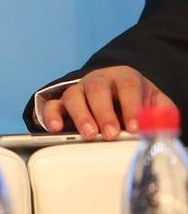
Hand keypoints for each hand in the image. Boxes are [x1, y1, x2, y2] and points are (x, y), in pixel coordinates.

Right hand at [41, 66, 173, 138]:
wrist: (116, 97)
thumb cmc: (136, 102)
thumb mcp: (154, 103)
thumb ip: (161, 113)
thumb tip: (160, 128)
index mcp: (123, 78)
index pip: (127, 86)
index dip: (131, 106)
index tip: (134, 127)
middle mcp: (98, 80)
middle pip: (97, 90)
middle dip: (104, 113)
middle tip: (110, 134)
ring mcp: (78, 90)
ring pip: (73, 96)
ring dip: (80, 116)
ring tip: (89, 135)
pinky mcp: (62, 103)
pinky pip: (51, 105)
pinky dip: (51, 116)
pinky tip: (56, 128)